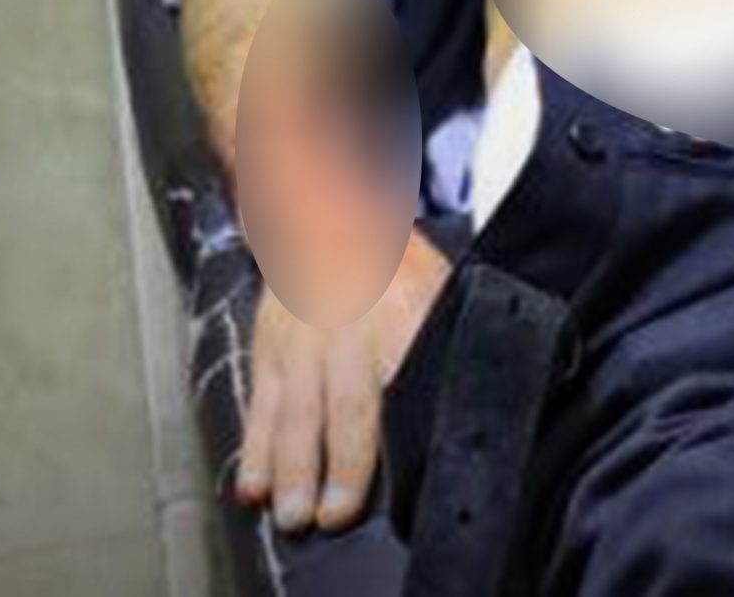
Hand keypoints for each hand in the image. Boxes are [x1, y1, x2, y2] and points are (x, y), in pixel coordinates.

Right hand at [235, 229, 451, 532]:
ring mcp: (304, 339)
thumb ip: (447, 336)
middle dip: (340, 463)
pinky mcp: (269, 349)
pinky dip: (255, 448)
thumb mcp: (438, 287)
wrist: (326, 220)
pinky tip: (253, 484)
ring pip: (297, 411)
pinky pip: (262, 405)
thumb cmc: (396, 269)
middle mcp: (351, 325)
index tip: (407, 472)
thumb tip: (479, 393)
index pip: (409, 374)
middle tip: (332, 514)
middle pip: (347, 402)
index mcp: (406, 311)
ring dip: (292, 467)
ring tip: (291, 512)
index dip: (404, 424)